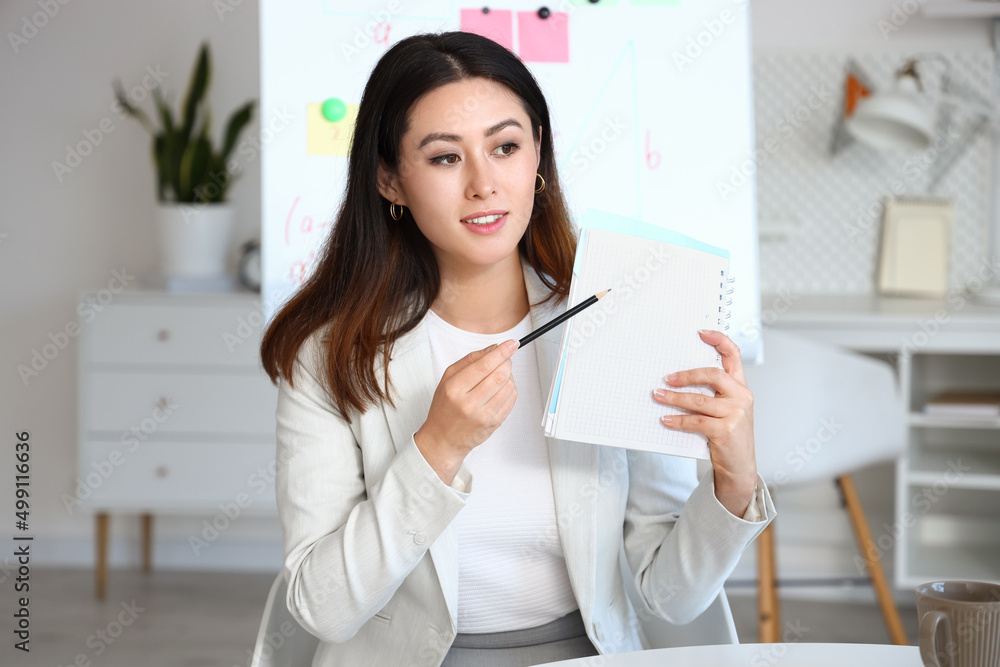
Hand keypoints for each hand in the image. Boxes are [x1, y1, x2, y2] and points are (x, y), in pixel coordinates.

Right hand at [415, 339, 519, 484]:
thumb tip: (492, 349)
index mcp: (455, 388)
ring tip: (498, 376)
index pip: (484, 365)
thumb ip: (469, 361)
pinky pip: (512, 400)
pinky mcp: (495, 423)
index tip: (511, 344)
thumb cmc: (444, 409)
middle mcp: (469, 403)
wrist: (444, 439)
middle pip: (500, 374)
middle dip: (507, 362)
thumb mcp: (447, 380)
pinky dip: (510, 389)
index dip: (501, 352)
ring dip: (509, 375)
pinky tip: (500, 389)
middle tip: (504, 359)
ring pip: (509, 386)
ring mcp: (484, 414)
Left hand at [651, 329, 756, 516]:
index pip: (734, 356)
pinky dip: (677, 420)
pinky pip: (696, 421)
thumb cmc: (728, 434)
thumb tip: (677, 379)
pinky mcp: (726, 430)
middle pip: (714, 375)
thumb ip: (712, 393)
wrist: (740, 466)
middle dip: (688, 374)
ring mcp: (736, 414)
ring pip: (700, 400)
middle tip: (667, 378)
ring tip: (657, 396)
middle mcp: (742, 397)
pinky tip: (665, 419)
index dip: (720, 341)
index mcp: (741, 387)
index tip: (702, 333)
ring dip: (675, 398)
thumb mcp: (726, 410)